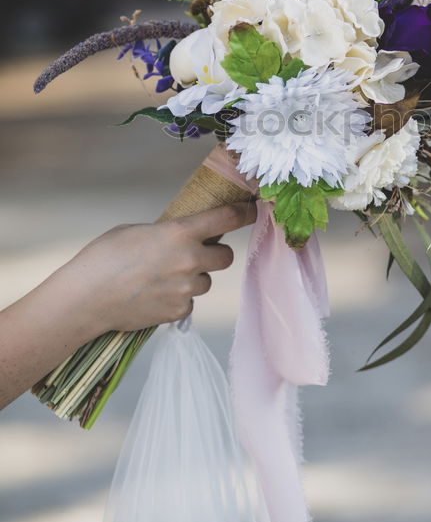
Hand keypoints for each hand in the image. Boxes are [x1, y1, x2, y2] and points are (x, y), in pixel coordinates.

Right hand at [64, 201, 256, 335]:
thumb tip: (184, 236)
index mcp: (180, 232)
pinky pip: (189, 301)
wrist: (87, 298)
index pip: (227, 219)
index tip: (253, 210)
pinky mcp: (179, 311)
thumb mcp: (137, 231)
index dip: (244, 213)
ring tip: (161, 278)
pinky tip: (154, 295)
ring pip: (206, 281)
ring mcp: (187, 288)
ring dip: (193, 278)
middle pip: (225, 256)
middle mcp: (190, 260)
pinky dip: (178, 298)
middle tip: (196, 254)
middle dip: (215, 253)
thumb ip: (168, 233)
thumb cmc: (104, 257)